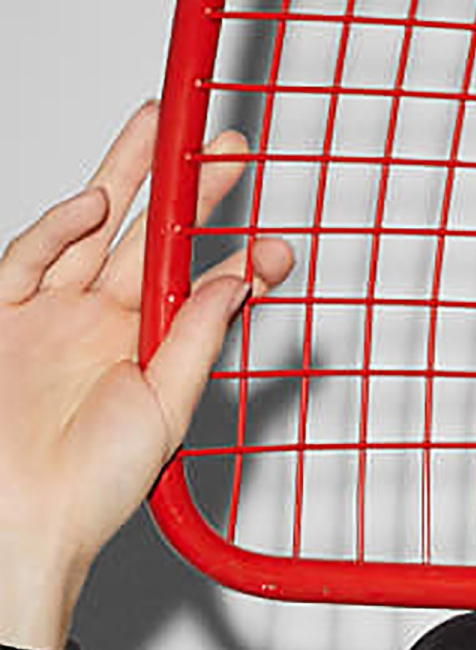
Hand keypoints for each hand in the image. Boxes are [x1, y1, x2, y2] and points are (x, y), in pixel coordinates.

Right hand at [0, 100, 293, 649]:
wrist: (25, 516)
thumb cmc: (89, 486)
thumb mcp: (165, 409)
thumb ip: (194, 342)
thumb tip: (237, 284)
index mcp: (142, 352)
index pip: (194, 288)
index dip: (233, 258)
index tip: (274, 239)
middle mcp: (98, 325)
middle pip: (147, 239)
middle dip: (186, 191)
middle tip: (227, 149)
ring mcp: (51, 313)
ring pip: (93, 227)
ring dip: (130, 177)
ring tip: (166, 134)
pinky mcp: (4, 310)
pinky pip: (32, 256)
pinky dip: (61, 226)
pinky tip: (99, 202)